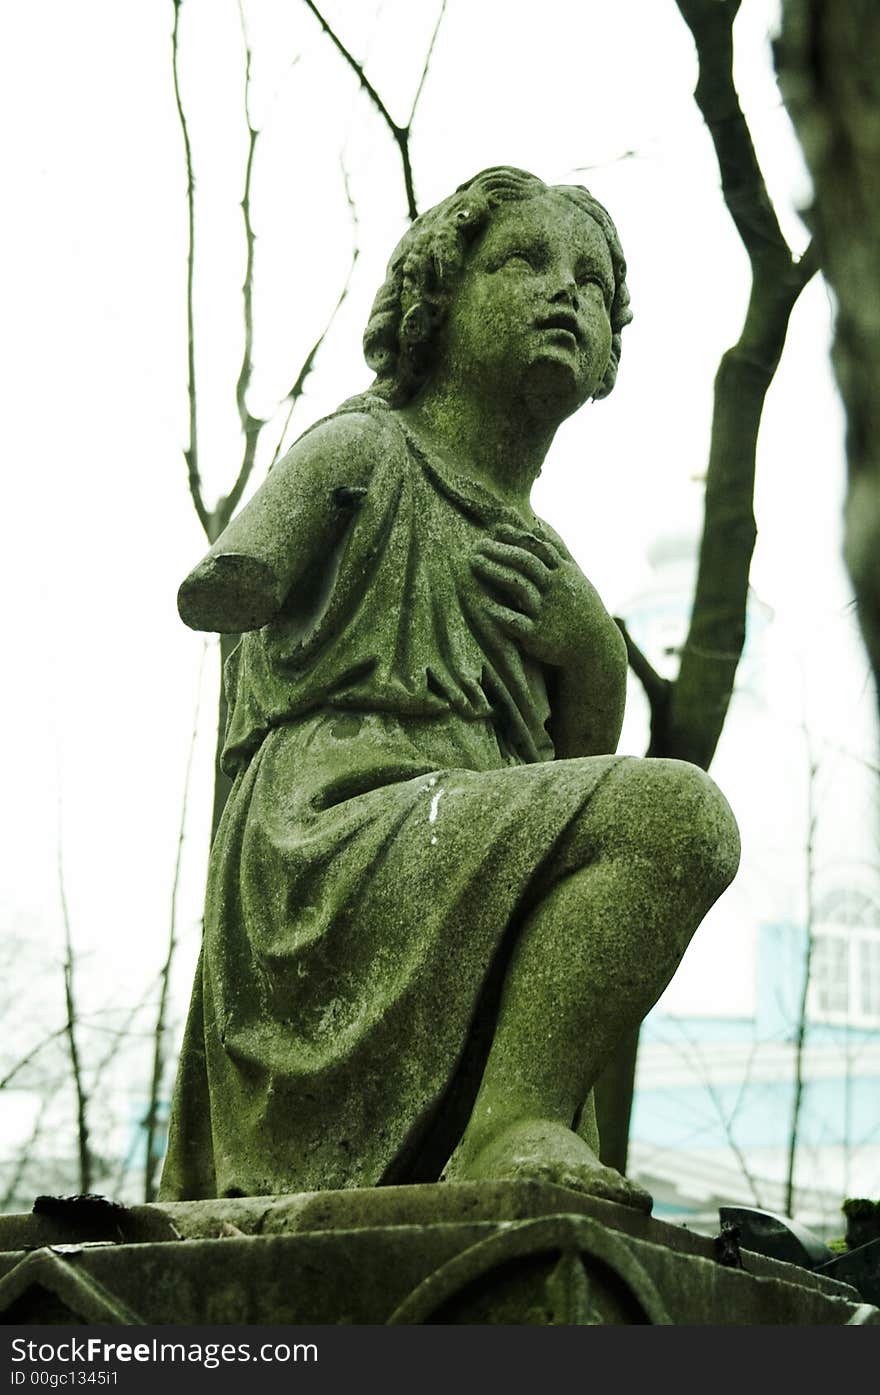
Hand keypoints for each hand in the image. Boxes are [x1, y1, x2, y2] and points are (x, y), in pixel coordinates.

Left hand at [469, 524, 602, 669]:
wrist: (594, 645)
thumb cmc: (578, 607)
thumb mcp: (574, 576)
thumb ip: (556, 550)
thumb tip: (539, 526)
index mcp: (563, 573)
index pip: (540, 548)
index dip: (518, 537)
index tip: (497, 528)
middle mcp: (555, 590)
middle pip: (527, 563)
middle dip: (502, 551)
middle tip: (478, 543)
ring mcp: (546, 612)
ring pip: (519, 587)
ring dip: (495, 572)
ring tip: (473, 562)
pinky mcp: (537, 636)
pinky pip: (515, 622)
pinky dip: (499, 612)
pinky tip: (482, 604)